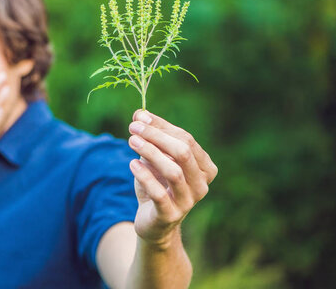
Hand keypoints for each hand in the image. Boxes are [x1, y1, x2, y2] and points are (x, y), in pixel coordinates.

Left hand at [127, 110, 217, 247]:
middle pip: (183, 152)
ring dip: (150, 153)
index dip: (162, 126)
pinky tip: (132, 163)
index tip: (139, 117)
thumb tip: (139, 113)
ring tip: (131, 141)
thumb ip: (150, 136)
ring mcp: (188, 201)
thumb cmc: (157, 184)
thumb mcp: (154, 158)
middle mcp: (202, 184)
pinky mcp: (170, 215)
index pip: (186, 139)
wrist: (153, 221)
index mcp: (205, 167)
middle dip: (156, 136)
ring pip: (173, 172)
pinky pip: (159, 193)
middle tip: (133, 128)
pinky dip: (145, 176)